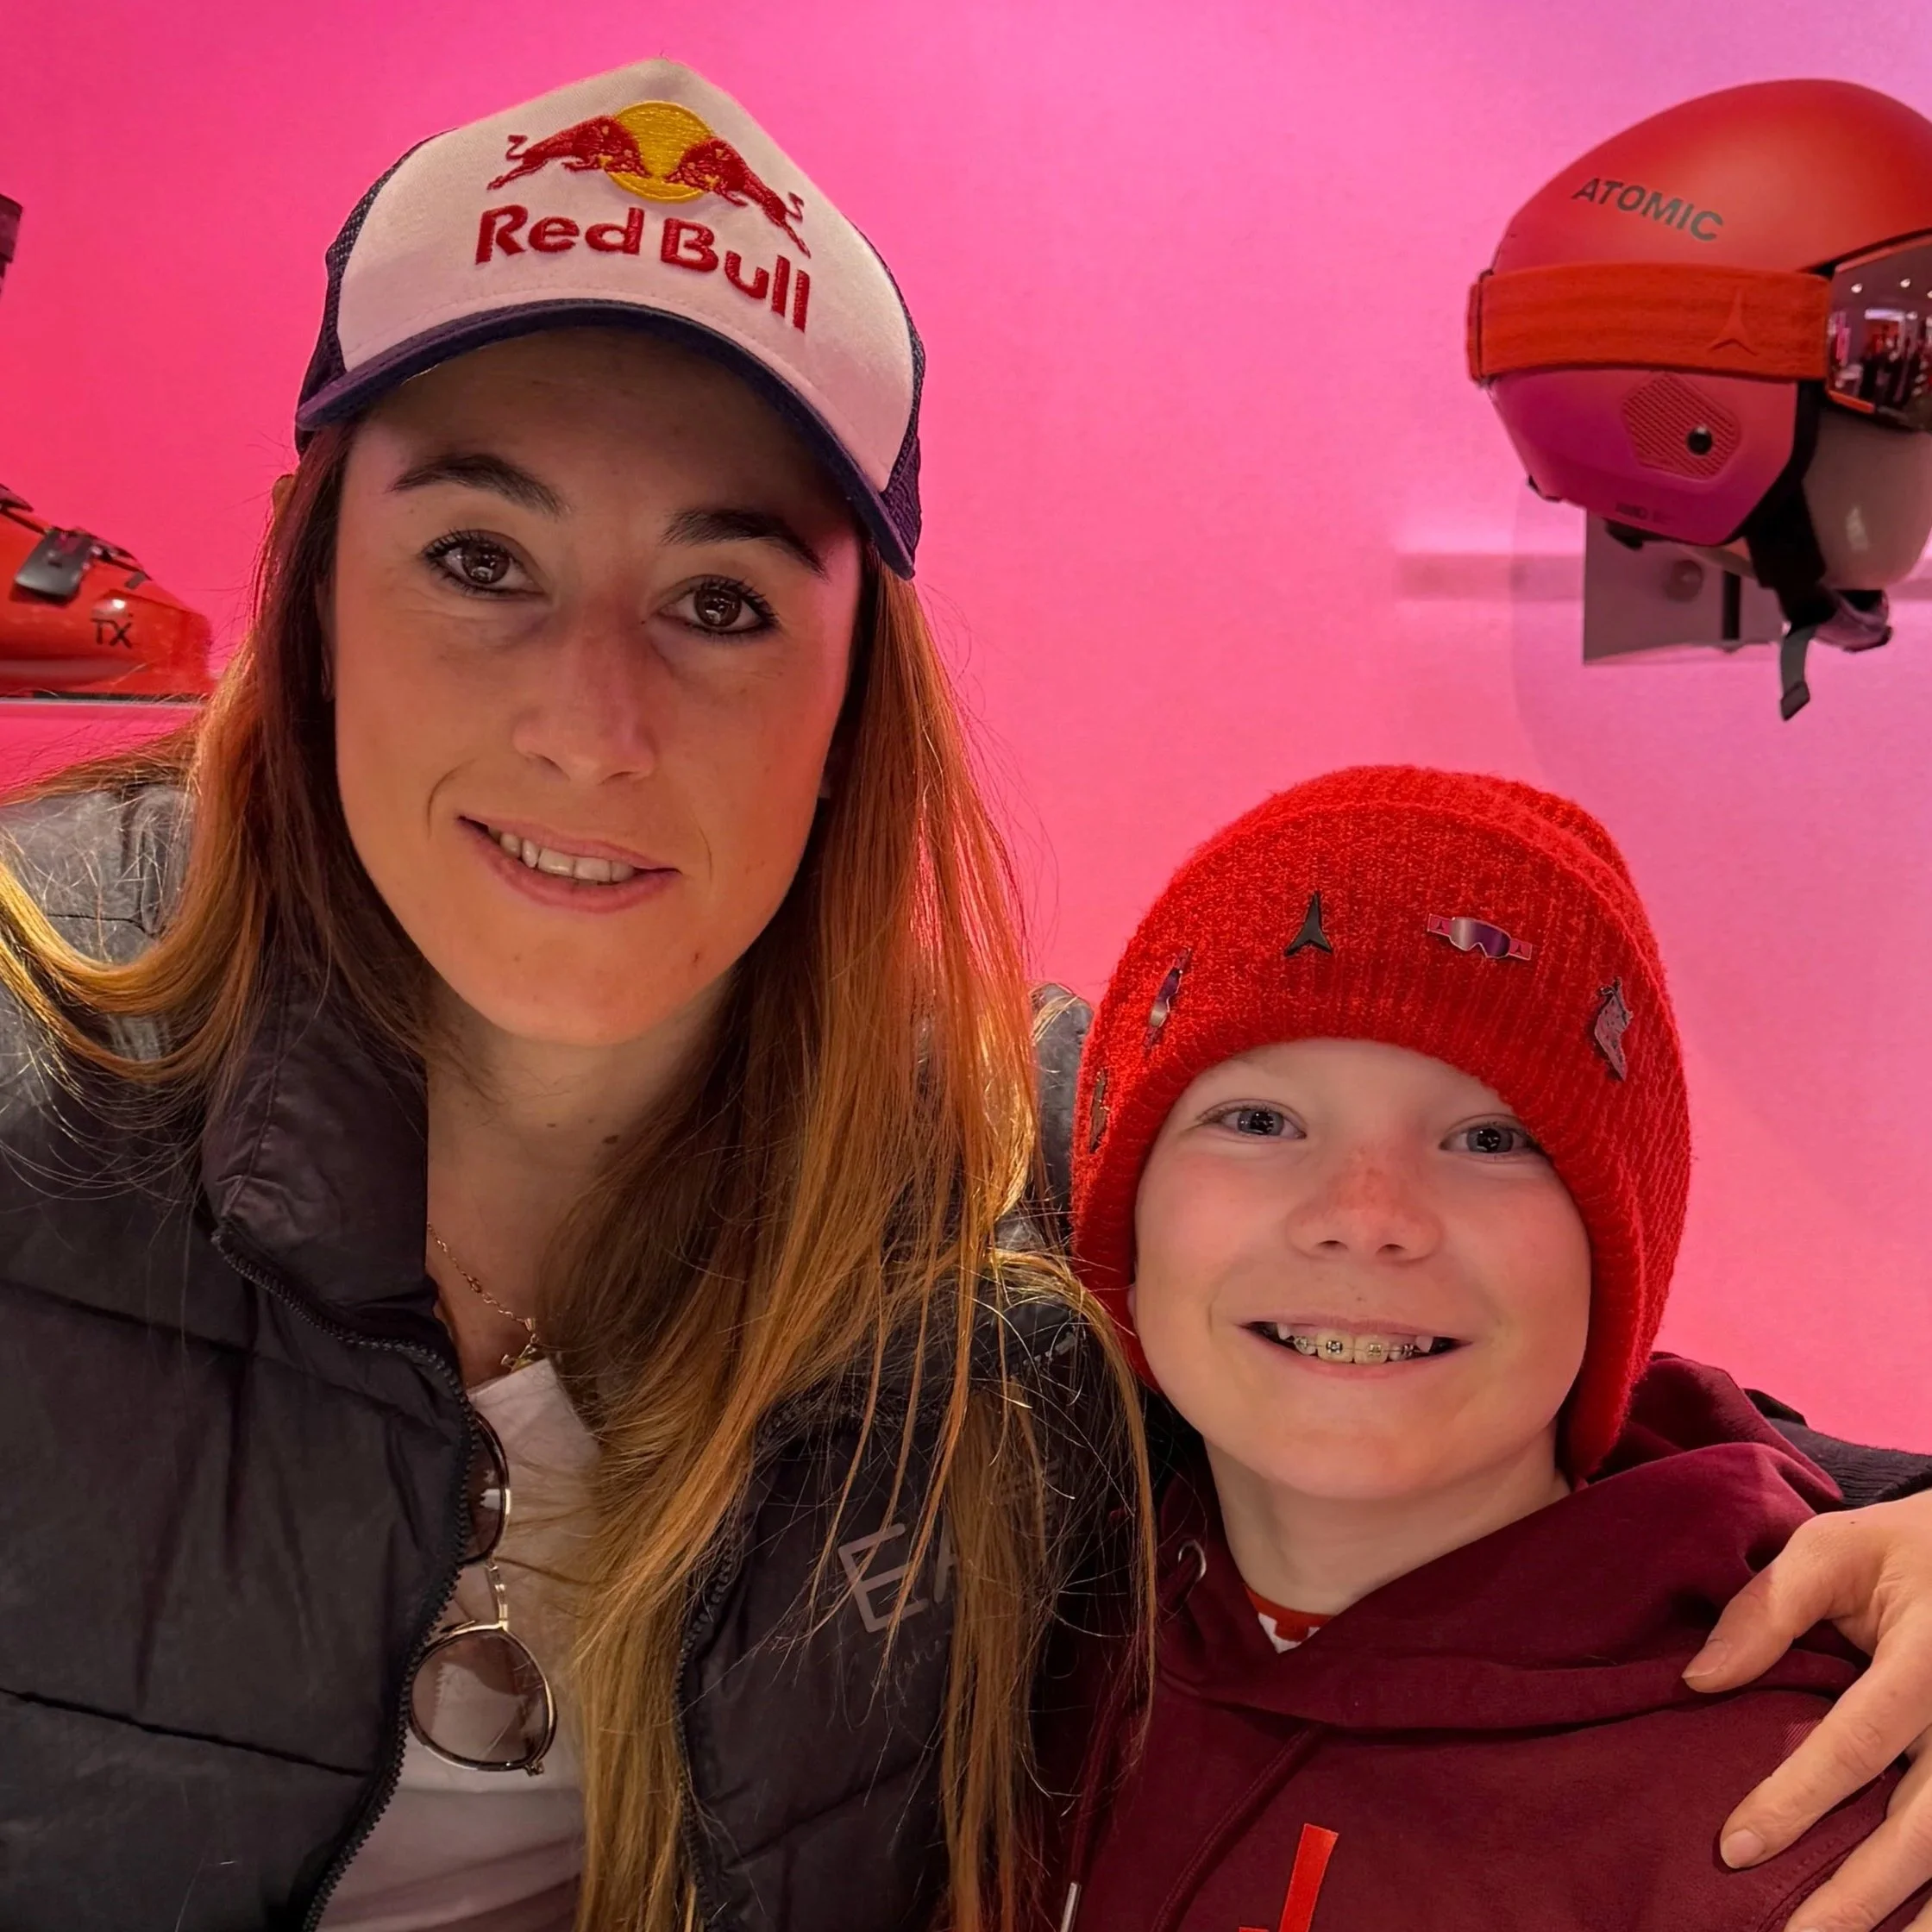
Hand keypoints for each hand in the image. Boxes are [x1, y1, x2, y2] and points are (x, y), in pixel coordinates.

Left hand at [1682, 1489, 1931, 1931]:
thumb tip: (1699, 1682)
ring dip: (1913, 1919)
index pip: (1856, 1743)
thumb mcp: (1833, 1549)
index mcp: (1927, 1659)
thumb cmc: (1902, 1550)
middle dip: (1858, 1894)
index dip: (1794, 1800)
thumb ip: (1767, 1608)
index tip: (1733, 1849)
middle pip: (1922, 1828)